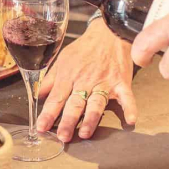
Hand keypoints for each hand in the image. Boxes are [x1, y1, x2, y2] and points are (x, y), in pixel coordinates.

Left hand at [36, 19, 136, 141]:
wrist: (109, 32)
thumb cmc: (85, 48)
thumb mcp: (63, 59)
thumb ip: (51, 79)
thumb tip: (38, 95)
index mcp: (69, 75)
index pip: (56, 98)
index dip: (48, 114)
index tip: (41, 127)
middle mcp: (85, 80)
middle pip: (75, 103)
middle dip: (68, 120)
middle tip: (63, 136)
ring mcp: (104, 82)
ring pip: (96, 102)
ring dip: (91, 118)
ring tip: (86, 133)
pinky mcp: (121, 82)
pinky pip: (127, 96)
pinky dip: (130, 108)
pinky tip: (130, 120)